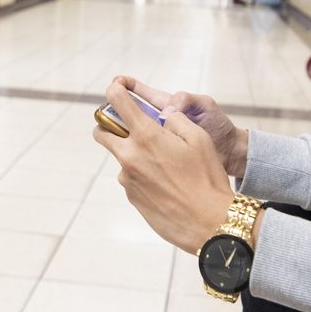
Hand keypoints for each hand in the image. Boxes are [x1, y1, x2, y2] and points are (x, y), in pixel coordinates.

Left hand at [93, 82, 233, 252]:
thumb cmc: (208, 178)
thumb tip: (163, 115)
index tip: (115, 88)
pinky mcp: (131, 197)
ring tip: (165, 165)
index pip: (118, 102)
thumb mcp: (199, 138)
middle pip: (101, 132)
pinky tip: (166, 184)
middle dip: (108, 125)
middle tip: (127, 126)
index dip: (114, 90)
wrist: (209, 223)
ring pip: (120, 157)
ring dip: (133, 154)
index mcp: (147, 136)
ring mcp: (128, 179)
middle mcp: (130, 156)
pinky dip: (143, 175)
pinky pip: (131, 178)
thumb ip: (176, 120)